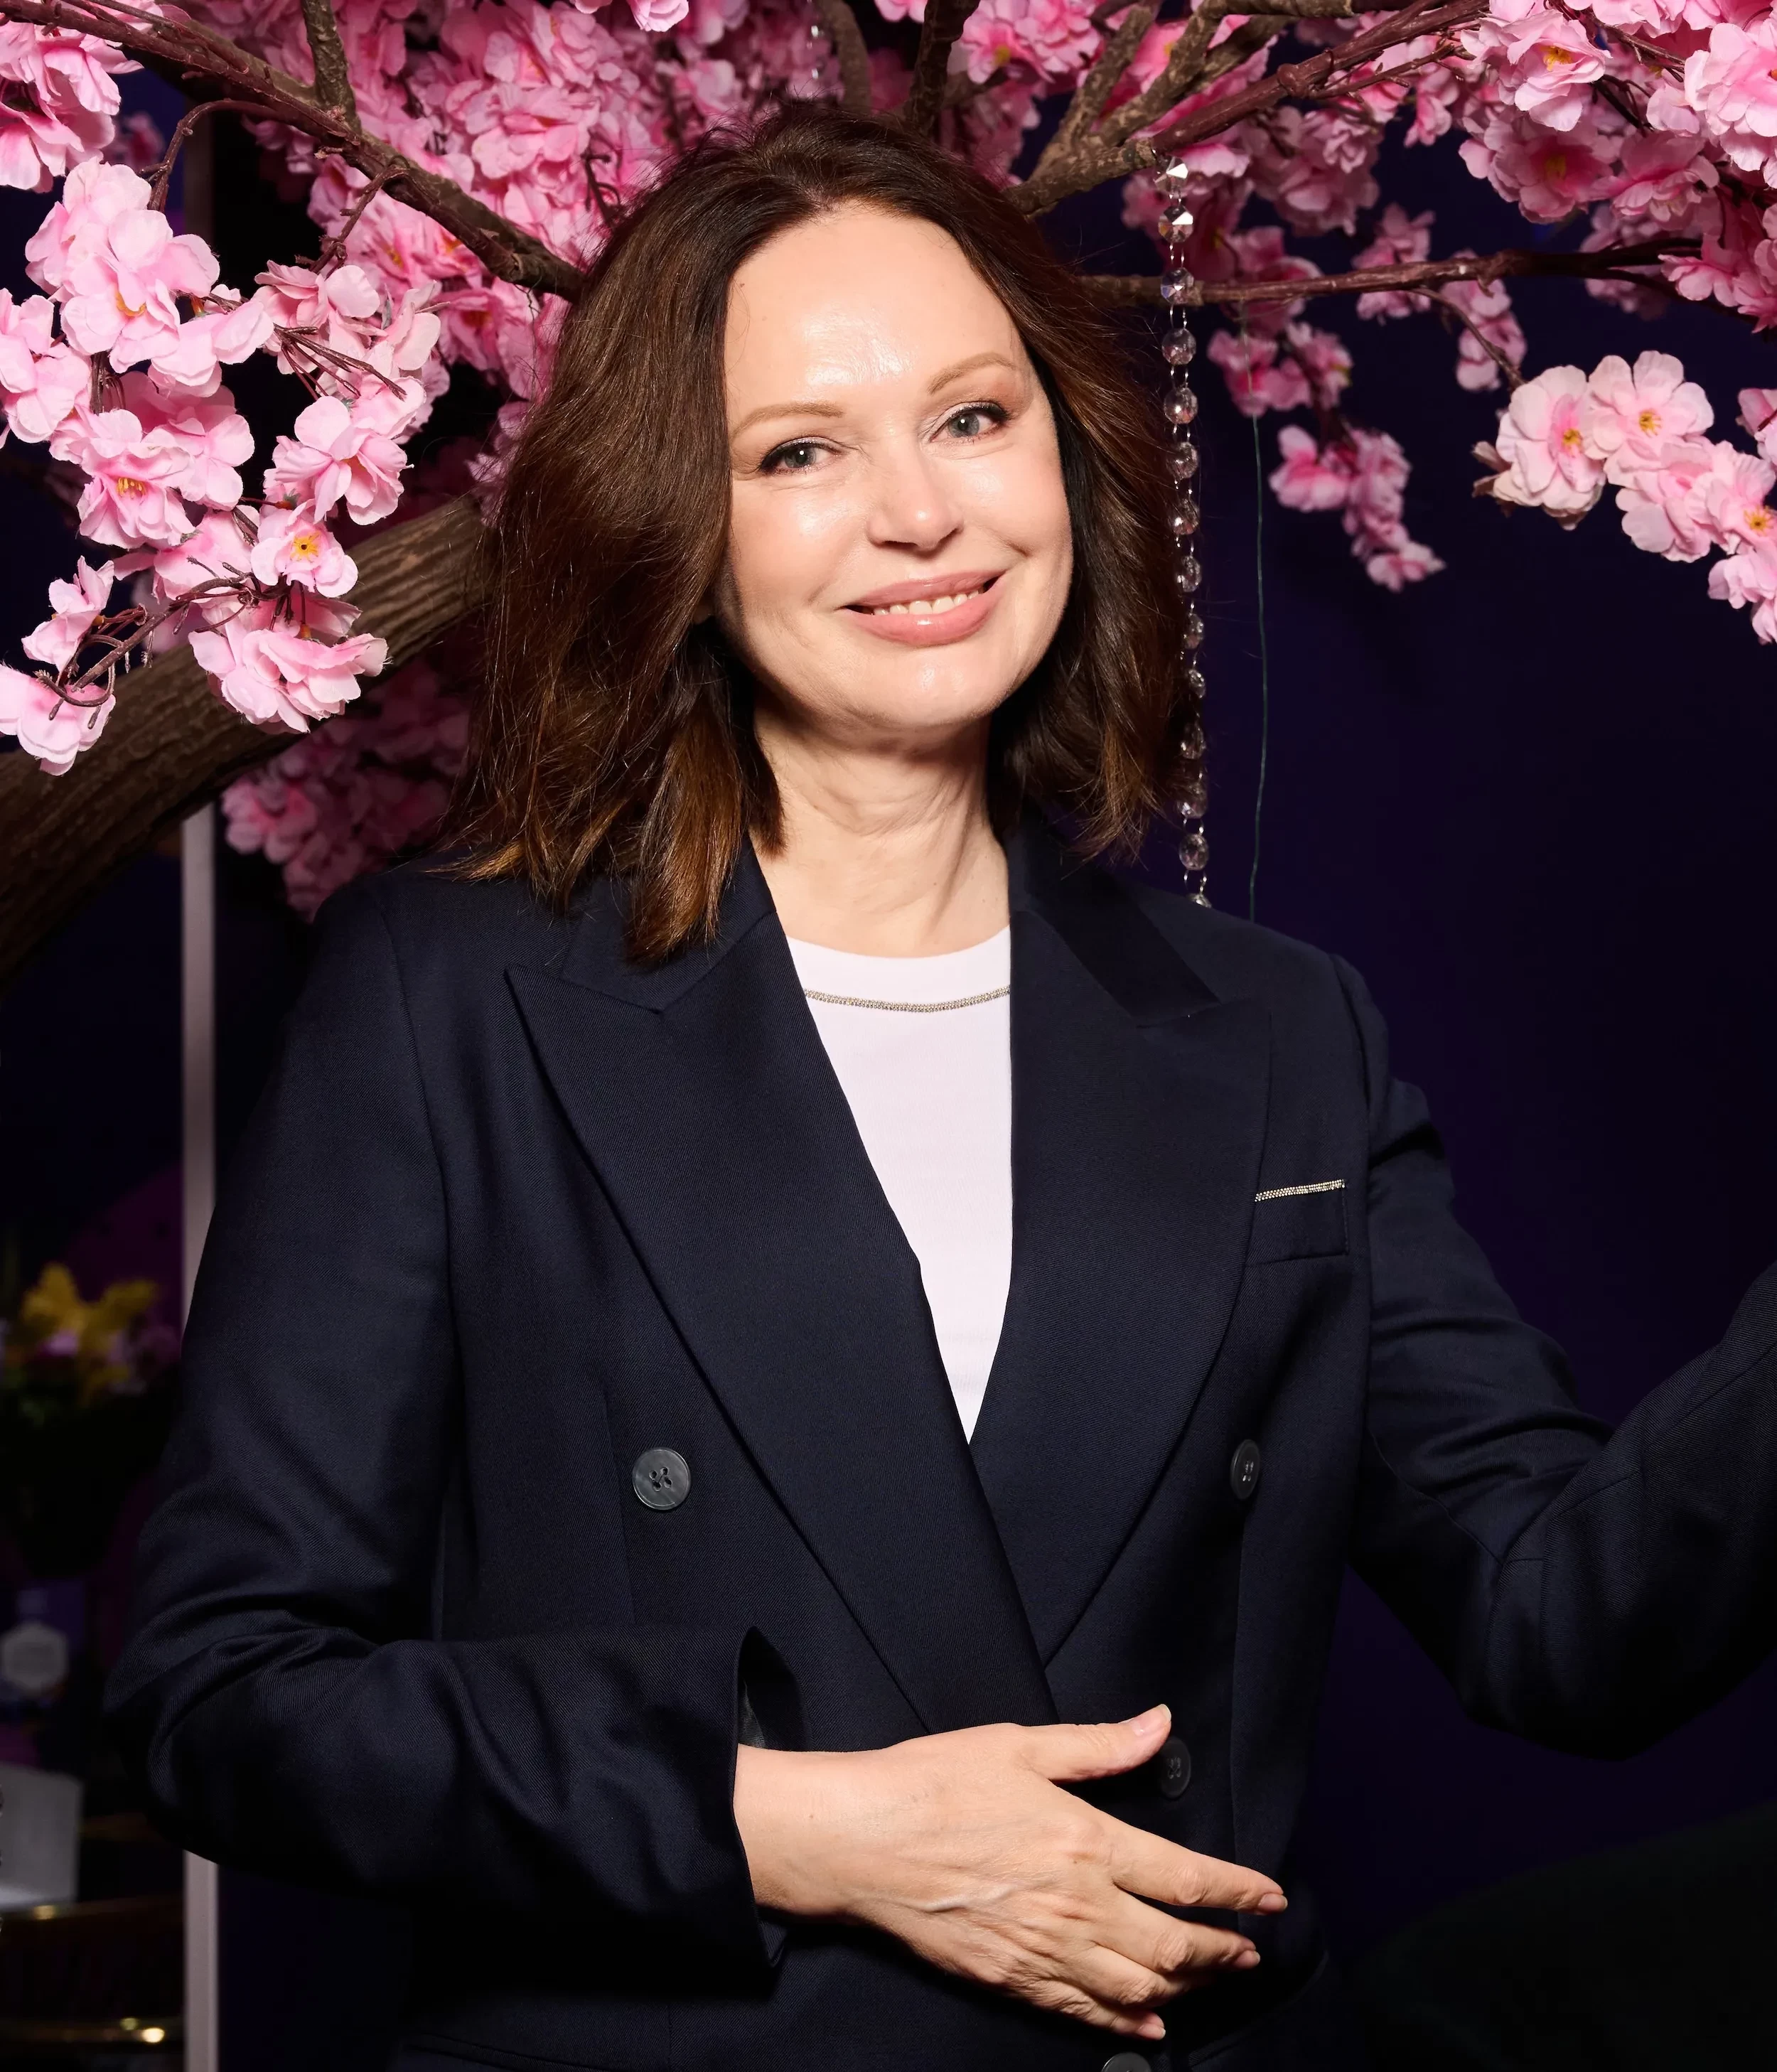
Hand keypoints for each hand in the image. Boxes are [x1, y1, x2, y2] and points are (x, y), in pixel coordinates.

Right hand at [732, 1704, 1285, 2040]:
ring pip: (1137, 1985)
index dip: (1238, 1892)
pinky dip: (1124, 2022)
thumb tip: (1159, 1723)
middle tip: (1252, 1951)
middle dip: (1223, 1950)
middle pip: (1173, 1944)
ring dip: (1186, 1987)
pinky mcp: (1009, 1979)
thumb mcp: (1020, 1746)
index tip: (1271, 1897)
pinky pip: (1082, 2013)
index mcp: (1085, 1841)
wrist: (861, 1841)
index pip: (1186, 1878)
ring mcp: (1043, 1951)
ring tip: (1212, 1980)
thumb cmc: (934, 1782)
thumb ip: (1099, 1745)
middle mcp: (1076, 1905)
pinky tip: (1148, 2023)